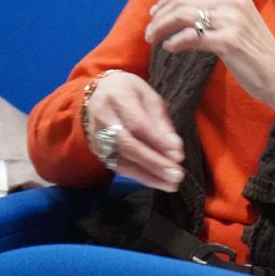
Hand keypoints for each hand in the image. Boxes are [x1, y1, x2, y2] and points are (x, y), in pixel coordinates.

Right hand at [81, 71, 184, 191]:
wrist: (98, 91)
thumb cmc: (129, 92)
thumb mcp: (150, 96)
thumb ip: (161, 121)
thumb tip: (175, 147)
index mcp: (118, 97)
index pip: (138, 124)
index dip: (158, 142)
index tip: (178, 155)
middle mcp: (103, 118)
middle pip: (128, 145)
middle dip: (154, 163)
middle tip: (177, 176)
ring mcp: (96, 135)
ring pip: (120, 160)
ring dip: (147, 175)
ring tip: (170, 184)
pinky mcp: (95, 149)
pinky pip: (116, 166)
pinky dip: (137, 176)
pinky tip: (155, 181)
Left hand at [145, 0, 274, 130]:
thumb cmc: (256, 52)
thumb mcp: (237, 20)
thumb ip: (215, 9)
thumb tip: (178, 8)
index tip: (155, 12)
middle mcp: (232, 1)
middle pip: (181, 0)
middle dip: (159, 15)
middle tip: (149, 32)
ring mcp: (231, 20)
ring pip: (181, 16)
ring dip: (161, 29)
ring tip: (153, 41)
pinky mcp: (228, 41)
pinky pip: (189, 38)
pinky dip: (174, 43)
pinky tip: (170, 49)